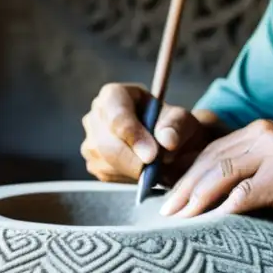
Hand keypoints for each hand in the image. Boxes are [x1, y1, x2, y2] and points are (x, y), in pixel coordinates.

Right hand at [80, 83, 209, 183]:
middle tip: (157, 168)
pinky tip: (142, 170)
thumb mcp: (182, 119)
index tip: (152, 155)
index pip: (116, 115)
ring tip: (154, 165)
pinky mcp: (93, 163)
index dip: (132, 136)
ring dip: (133, 171)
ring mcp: (90, 140)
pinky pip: (108, 175)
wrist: (166, 143)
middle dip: (133, 161)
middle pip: (106, 144)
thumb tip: (167, 140)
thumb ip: (177, 126)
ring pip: (106, 163)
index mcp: (114, 95)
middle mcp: (96, 116)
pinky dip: (128, 177)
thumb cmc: (171, 125)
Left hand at [159, 119, 272, 217]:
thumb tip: (217, 197)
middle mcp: (260, 136)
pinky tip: (208, 223)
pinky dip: (223, 209)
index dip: (186, 173)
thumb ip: (251, 171)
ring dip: (195, 199)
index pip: (211, 151)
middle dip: (183, 187)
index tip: (170, 194)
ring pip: (220, 175)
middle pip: (209, 161)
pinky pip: (243, 193)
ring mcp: (271, 154)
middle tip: (164, 210)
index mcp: (256, 131)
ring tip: (178, 218)